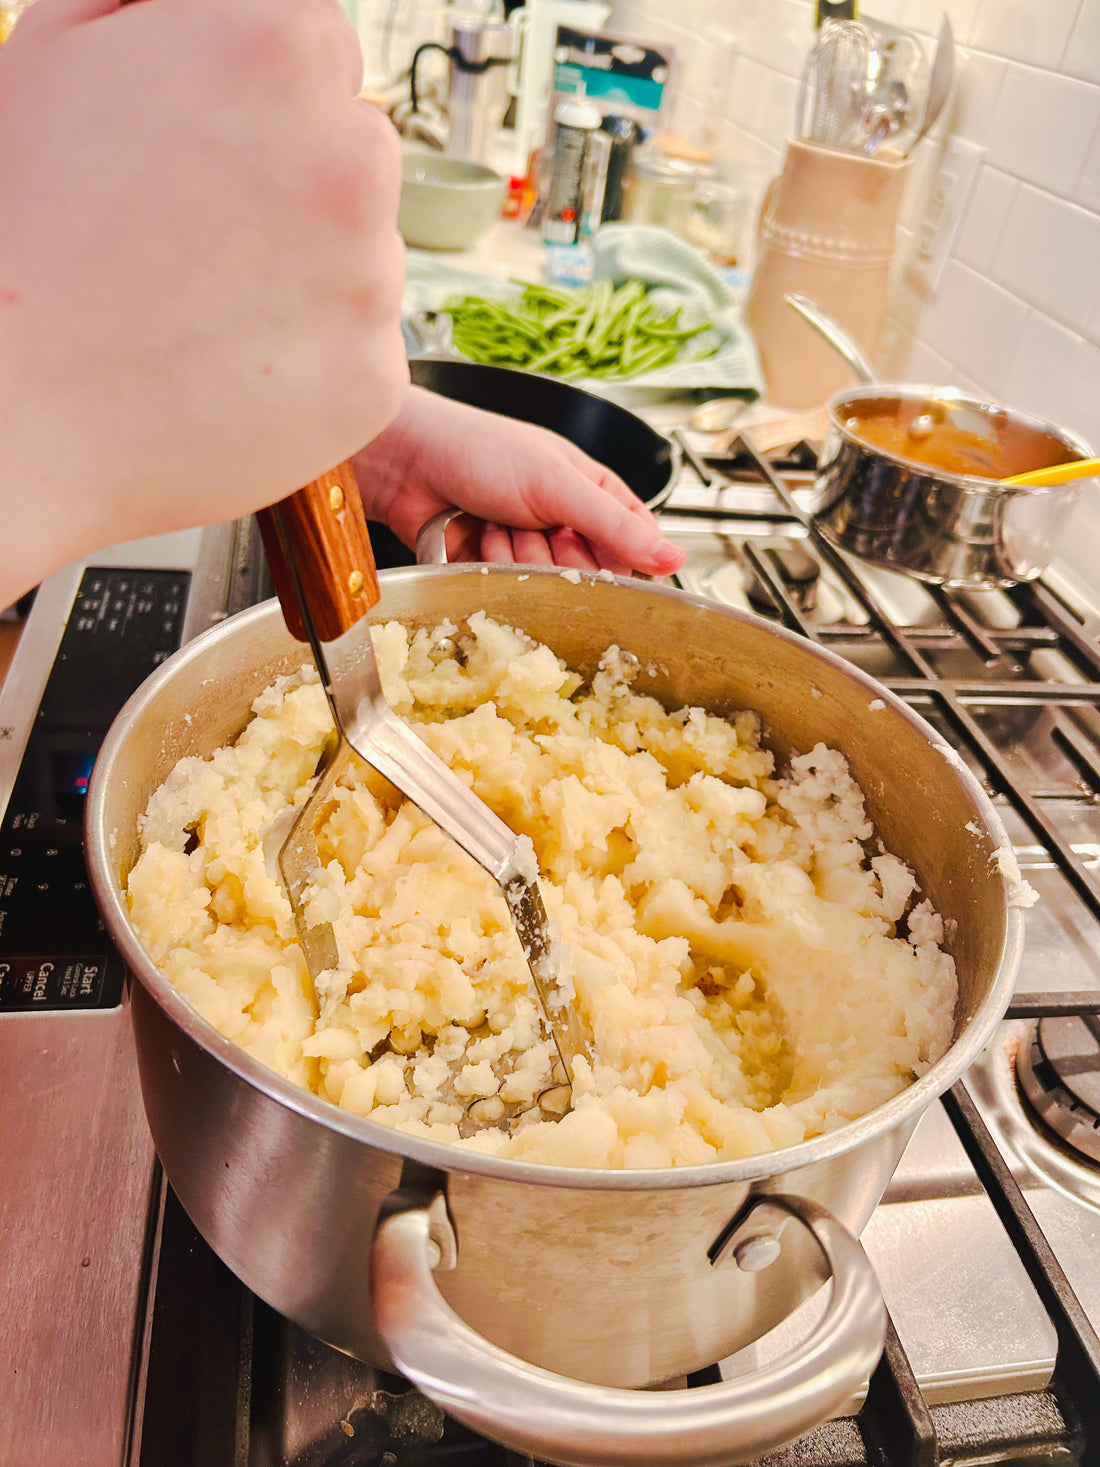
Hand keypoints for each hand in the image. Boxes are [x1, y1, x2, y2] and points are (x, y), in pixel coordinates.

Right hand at [0, 0, 408, 604]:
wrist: (19, 413)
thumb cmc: (19, 234)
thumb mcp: (60, 48)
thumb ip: (161, 6)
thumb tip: (217, 10)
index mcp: (277, 45)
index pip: (316, 42)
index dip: (255, 94)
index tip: (209, 138)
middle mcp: (353, 155)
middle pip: (353, 149)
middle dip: (292, 180)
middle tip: (193, 232)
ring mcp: (374, 276)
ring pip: (362, 254)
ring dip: (306, 272)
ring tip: (199, 304)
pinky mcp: (376, 376)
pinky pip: (358, 348)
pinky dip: (309, 358)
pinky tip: (226, 362)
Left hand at [354, 387, 685, 576]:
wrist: (403, 460)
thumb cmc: (477, 448)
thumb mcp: (557, 482)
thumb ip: (615, 525)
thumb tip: (673, 558)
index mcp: (589, 489)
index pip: (631, 542)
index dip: (622, 561)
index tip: (608, 569)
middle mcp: (560, 518)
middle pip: (587, 571)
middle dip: (560, 557)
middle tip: (537, 529)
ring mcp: (523, 543)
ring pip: (544, 583)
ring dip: (518, 560)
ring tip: (496, 523)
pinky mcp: (488, 566)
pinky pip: (506, 590)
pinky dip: (490, 570)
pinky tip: (475, 540)